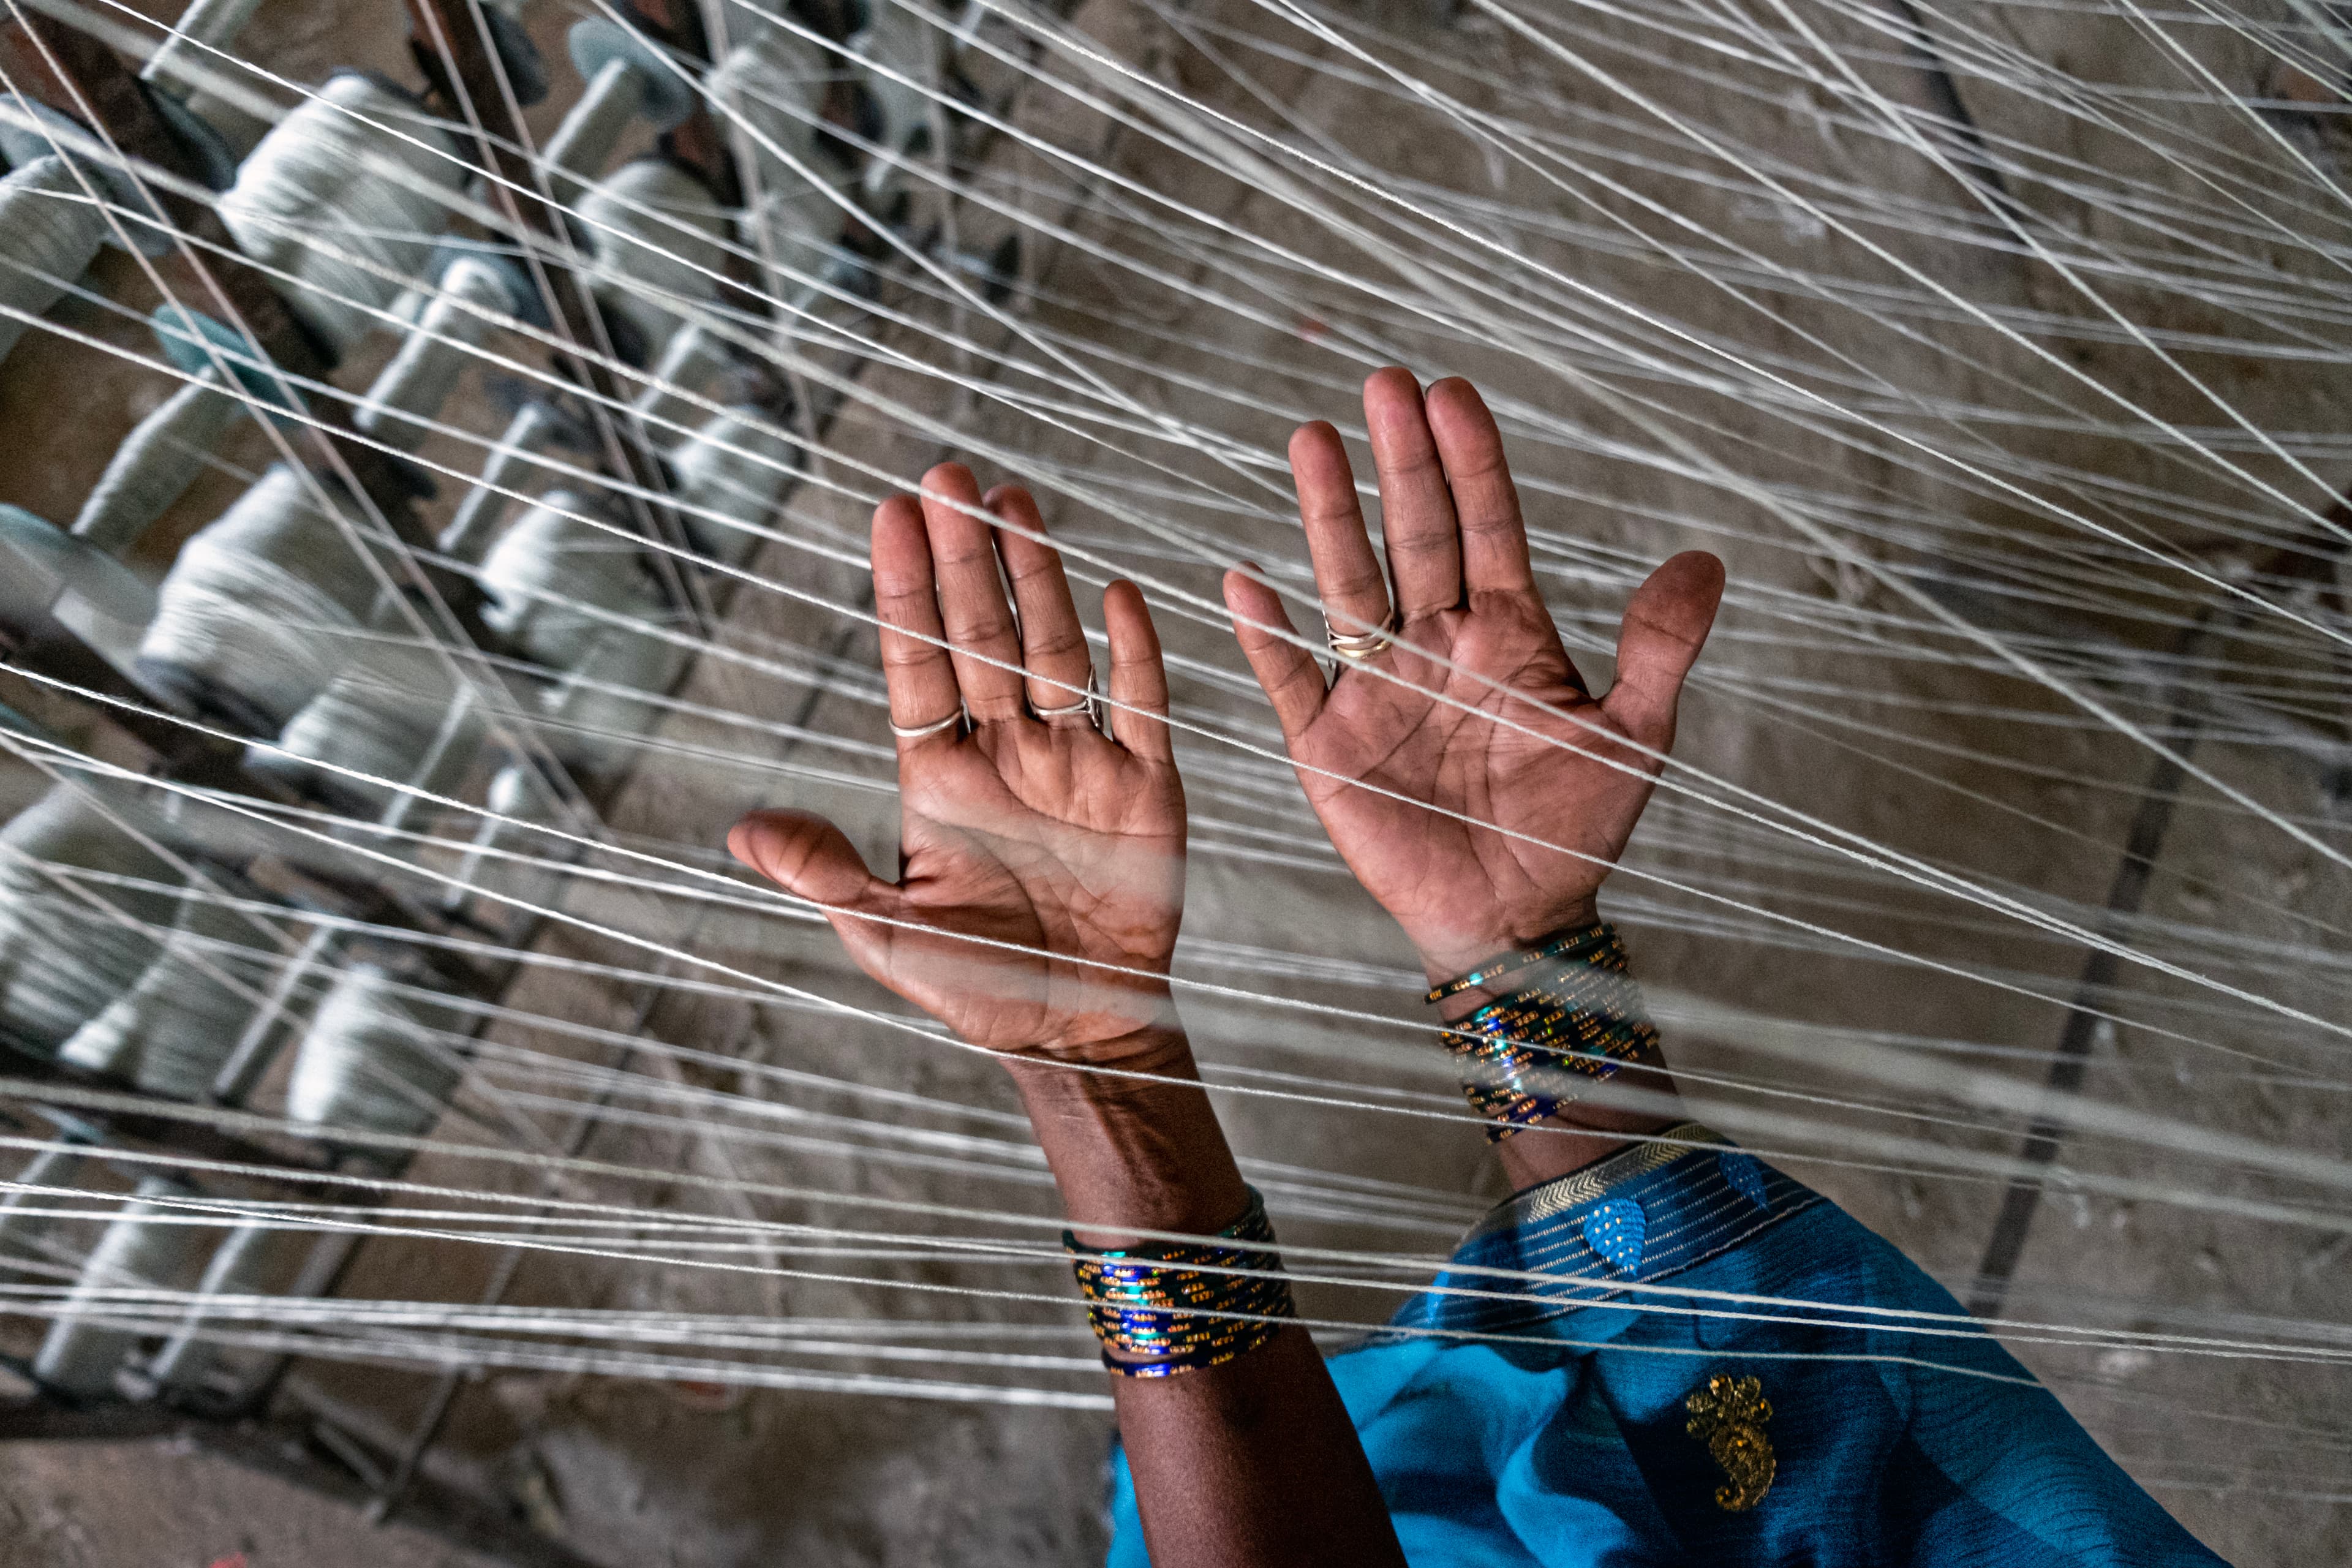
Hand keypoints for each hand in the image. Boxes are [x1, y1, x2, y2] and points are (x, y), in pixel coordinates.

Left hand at [730, 465, 1186, 1062]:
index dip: (903, 591)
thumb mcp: (887, 936)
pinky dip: (1132, 650)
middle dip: (963, 556)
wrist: (1080, 1030)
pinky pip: (1139, 704)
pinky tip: (1115, 590)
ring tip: (1012, 501)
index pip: (915, 665)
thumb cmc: (978, 989)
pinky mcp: (1146, 786)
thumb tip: (743, 832)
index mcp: (939, 779)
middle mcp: (1006, 753)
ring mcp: (1076, 762)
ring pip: (1052, 650)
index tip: (889, 515)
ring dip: (1035, 578)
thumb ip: (825, 875)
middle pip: (980, 637)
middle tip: (946, 472)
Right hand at [1223, 370, 1723, 983]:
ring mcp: (1379, 687)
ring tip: (1311, 438)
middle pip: (1416, 532)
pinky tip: (1245, 581)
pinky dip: (1267, 637)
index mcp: (1506, 633)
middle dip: (1400, 459)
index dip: (1470, 461)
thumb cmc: (1575, 830)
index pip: (1487, 525)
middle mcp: (1436, 643)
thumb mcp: (1634, 735)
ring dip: (1328, 513)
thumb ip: (1658, 647)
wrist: (1518, 918)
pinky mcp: (1330, 744)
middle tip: (1384, 380)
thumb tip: (1705, 559)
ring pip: (1349, 581)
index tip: (1452, 392)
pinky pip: (1292, 679)